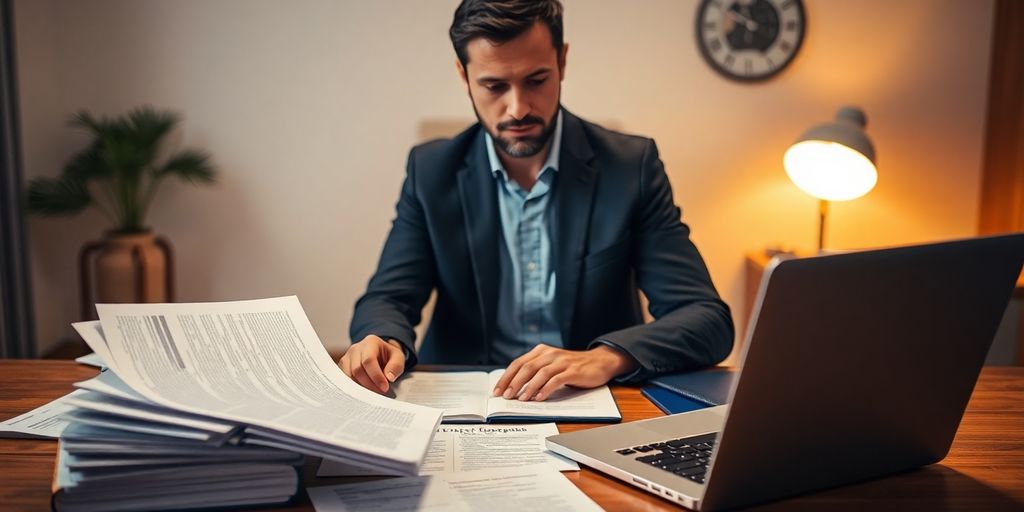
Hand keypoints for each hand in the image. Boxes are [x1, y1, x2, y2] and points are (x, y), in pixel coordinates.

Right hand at [338, 335, 405, 393]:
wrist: (380, 354)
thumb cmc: (389, 356)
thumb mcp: (399, 358)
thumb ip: (396, 366)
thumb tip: (388, 377)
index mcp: (370, 342)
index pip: (368, 360)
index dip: (376, 376)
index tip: (385, 387)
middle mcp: (356, 348)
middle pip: (357, 369)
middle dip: (369, 384)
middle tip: (380, 391)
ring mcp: (347, 357)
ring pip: (348, 375)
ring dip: (361, 387)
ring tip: (373, 391)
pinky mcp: (342, 366)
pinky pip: (344, 379)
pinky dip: (354, 387)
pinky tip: (364, 390)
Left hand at [492, 344, 637, 401]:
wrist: (599, 362)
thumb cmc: (572, 367)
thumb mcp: (551, 365)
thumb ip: (535, 371)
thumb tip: (514, 389)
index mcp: (541, 351)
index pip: (518, 363)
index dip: (506, 377)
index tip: (497, 391)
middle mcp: (549, 354)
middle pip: (526, 367)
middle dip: (514, 383)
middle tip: (506, 397)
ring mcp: (562, 361)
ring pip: (540, 373)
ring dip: (528, 387)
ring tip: (521, 399)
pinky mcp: (573, 370)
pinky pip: (556, 379)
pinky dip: (546, 389)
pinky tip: (540, 398)